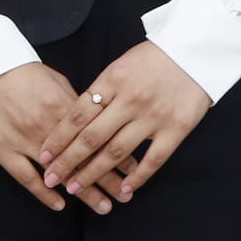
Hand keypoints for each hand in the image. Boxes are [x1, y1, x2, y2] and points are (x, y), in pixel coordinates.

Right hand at [0, 64, 132, 215]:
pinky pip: (26, 177)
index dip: (117, 153)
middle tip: (126, 194)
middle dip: (108, 178)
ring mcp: (24, 140)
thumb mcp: (54, 81)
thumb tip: (96, 120)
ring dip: (84, 191)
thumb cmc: (18, 71)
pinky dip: (44, 193)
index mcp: (62, 106)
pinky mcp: (3, 150)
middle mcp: (46, 127)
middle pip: (84, 158)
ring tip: (104, 206)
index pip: (97, 137)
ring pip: (60, 173)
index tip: (135, 168)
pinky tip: (60, 205)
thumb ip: (75, 103)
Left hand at [39, 41, 209, 201]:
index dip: (58, 137)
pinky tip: (124, 190)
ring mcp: (153, 116)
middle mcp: (130, 100)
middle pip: (91, 137)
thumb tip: (76, 118)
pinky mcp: (176, 128)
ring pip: (116, 152)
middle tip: (52, 178)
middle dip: (68, 161)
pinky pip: (153, 159)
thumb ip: (102, 91)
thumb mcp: (121, 66)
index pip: (77, 114)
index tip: (44, 155)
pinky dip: (137, 177)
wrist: (196, 50)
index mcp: (112, 81)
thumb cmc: (154, 58)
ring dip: (93, 173)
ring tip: (76, 188)